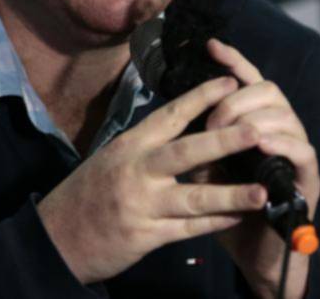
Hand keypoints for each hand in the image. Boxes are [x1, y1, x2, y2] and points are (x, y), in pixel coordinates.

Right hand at [37, 76, 267, 283]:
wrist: (56, 237)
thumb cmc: (88, 192)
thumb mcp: (112, 158)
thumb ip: (148, 147)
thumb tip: (187, 127)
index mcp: (129, 146)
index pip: (169, 116)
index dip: (201, 98)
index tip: (230, 82)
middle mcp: (136, 171)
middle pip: (186, 151)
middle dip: (224, 141)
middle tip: (257, 130)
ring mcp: (142, 205)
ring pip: (194, 197)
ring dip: (231, 194)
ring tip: (263, 190)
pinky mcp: (147, 237)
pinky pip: (188, 230)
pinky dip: (215, 223)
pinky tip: (239, 218)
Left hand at [201, 39, 319, 298]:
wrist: (252, 252)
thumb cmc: (226, 206)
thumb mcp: (204, 166)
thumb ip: (199, 138)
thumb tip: (176, 109)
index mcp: (256, 122)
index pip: (249, 80)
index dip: (233, 59)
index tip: (210, 46)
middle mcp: (281, 130)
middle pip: (268, 89)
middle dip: (235, 97)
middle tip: (211, 119)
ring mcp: (297, 151)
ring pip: (285, 113)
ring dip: (252, 117)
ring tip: (227, 131)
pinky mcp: (309, 178)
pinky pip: (302, 149)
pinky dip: (280, 142)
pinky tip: (260, 143)